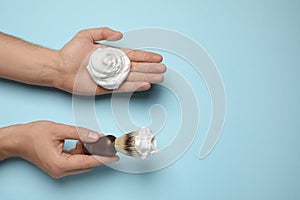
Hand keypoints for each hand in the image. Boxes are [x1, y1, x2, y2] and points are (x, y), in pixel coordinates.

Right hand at [0, 121, 117, 177]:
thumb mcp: (59, 129)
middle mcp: (60, 171)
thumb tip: (97, 137)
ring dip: (87, 151)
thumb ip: (80, 133)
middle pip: (86, 164)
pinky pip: (75, 162)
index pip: (88, 162)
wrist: (17, 140)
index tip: (115, 157)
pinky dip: (80, 152)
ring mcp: (59, 171)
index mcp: (59, 164)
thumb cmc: (33, 134)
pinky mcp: (58, 167)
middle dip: (95, 152)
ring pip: (82, 163)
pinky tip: (79, 142)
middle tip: (102, 140)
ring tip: (83, 138)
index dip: (103, 158)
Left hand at [56, 27, 165, 94]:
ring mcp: (111, 78)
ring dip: (147, 77)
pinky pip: (123, 87)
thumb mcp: (86, 35)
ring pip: (133, 78)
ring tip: (159, 77)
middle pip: (137, 67)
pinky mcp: (106, 88)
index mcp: (112, 55)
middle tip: (163, 69)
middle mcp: (114, 67)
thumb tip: (120, 34)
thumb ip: (103, 33)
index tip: (158, 58)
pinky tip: (145, 84)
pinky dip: (135, 86)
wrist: (59, 67)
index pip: (134, 55)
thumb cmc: (70, 52)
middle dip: (151, 68)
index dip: (146, 57)